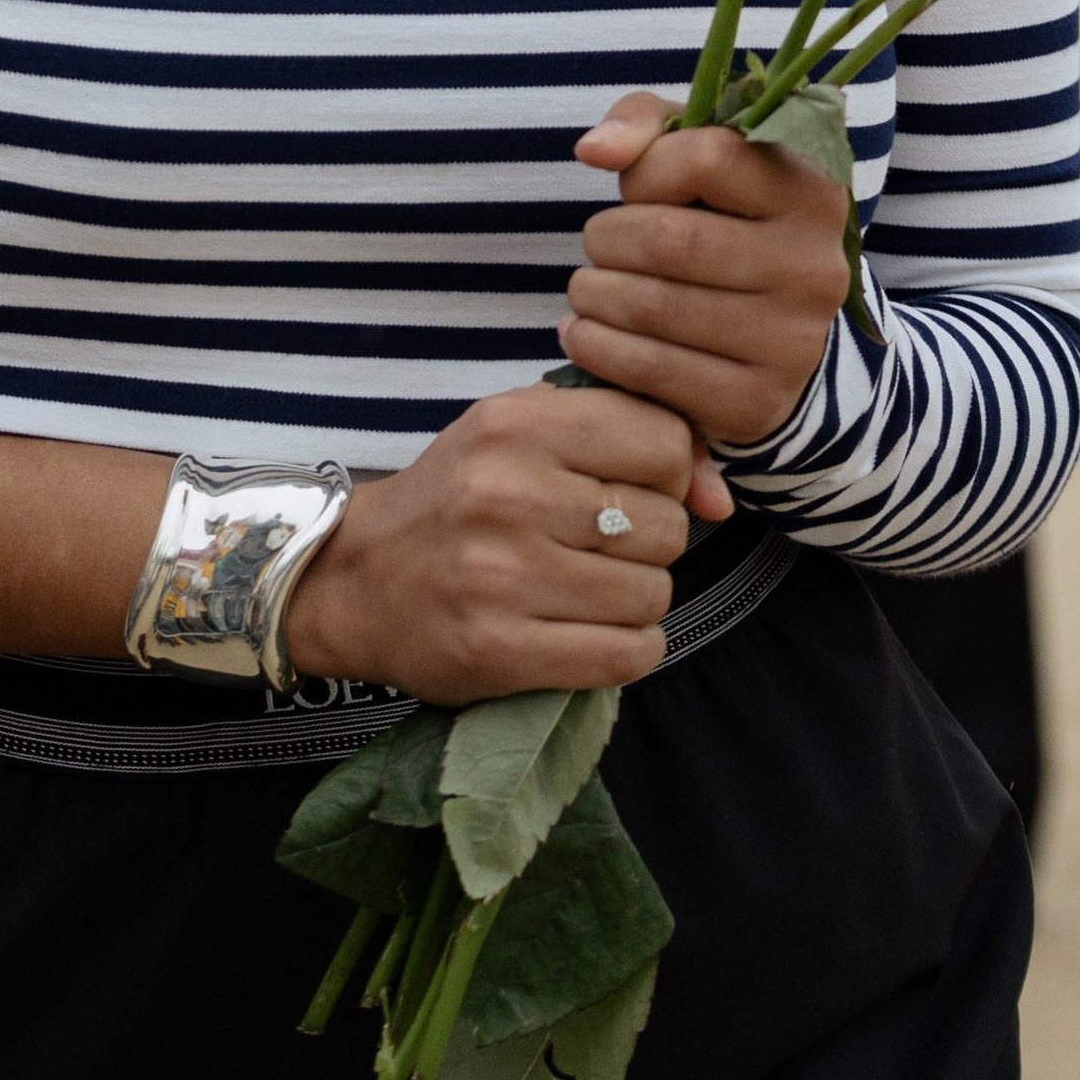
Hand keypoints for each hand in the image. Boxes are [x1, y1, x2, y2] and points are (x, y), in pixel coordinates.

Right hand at [283, 381, 727, 704]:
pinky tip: (592, 633)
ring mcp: (501, 576)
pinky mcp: (499, 651)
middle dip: (652, 543)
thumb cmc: (458, 498)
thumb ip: (623, 437)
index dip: (668, 472)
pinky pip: (626, 656)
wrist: (357, 578)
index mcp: (514, 424)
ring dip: (638, 601)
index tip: (633, 488)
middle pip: (665, 525)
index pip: (662, 440)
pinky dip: (627, 650)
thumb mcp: (522, 435)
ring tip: (590, 591)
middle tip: (603, 548)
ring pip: (652, 595)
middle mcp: (507, 493)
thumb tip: (722, 498)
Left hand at [560, 91, 850, 448]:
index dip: (647, 171)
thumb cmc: (721, 223)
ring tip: (588, 289)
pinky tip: (586, 333)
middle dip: (606, 238)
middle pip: (670, 238)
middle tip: (598, 246)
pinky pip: (651, 370)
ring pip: (652, 306)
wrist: (771, 332)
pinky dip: (597, 347)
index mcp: (812, 193)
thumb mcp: (697, 154)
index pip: (707, 158)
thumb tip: (593, 149)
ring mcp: (792, 343)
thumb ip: (644, 124)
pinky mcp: (757, 401)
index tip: (636, 190)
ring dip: (593, 294)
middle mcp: (815, 268)